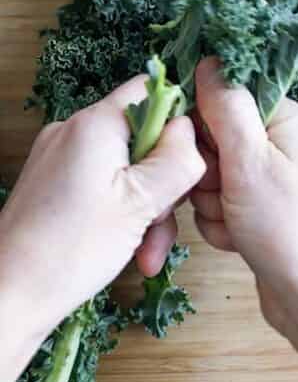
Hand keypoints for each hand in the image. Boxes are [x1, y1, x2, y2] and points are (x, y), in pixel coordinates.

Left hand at [0, 77, 203, 350]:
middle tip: (166, 226)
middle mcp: (75, 131)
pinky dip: (127, 218)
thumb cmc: (74, 248)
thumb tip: (193, 131)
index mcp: (96, 125)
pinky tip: (133, 252)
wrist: (14, 290)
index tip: (195, 166)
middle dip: (166, 185)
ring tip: (148, 254)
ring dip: (150, 212)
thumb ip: (177, 161)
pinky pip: (108, 189)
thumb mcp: (143, 204)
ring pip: (130, 171)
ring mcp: (64, 158)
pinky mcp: (59, 185)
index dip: (182, 123)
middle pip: (144, 140)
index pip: (151, 91)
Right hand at [190, 57, 297, 346]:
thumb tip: (210, 61)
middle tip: (226, 191)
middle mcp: (280, 149)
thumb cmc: (292, 230)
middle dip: (204, 171)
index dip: (202, 122)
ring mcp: (269, 186)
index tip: (205, 148)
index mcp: (286, 121)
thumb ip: (226, 105)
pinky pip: (219, 211)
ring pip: (209, 180)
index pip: (223, 95)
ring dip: (211, 205)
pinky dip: (221, 228)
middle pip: (210, 140)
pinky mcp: (259, 219)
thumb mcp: (252, 159)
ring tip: (239, 223)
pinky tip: (241, 243)